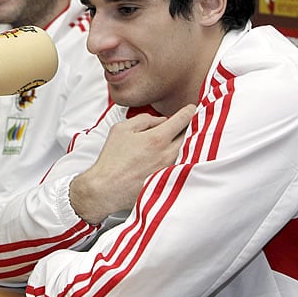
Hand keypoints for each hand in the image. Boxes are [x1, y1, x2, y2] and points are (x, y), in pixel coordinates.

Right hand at [69, 104, 194, 224]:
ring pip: (183, 150)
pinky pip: (178, 164)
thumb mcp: (121, 129)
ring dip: (179, 142)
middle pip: (187, 135)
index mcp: (157, 138)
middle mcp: (168, 154)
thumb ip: (144, 119)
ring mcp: (170, 169)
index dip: (189, 111)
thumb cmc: (111, 159)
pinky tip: (163, 157)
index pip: (183, 119)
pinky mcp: (168, 181)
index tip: (191, 108)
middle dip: (185, 127)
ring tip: (168, 141)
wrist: (106, 188)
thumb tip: (161, 120)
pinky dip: (175, 157)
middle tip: (180, 123)